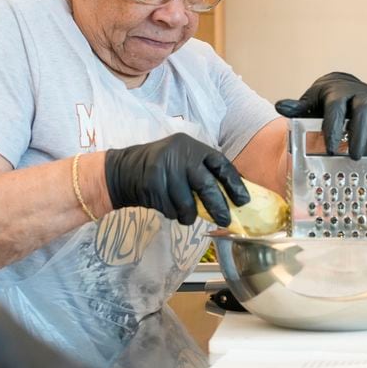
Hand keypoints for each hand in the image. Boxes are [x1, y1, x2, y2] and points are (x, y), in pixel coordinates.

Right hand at [104, 133, 248, 226]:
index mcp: (192, 147)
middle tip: (226, 220)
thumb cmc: (162, 169)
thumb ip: (203, 173)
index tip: (243, 201)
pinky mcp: (151, 185)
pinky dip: (173, 214)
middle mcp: (179, 155)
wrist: (123, 171)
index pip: (220, 164)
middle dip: (218, 206)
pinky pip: (171, 209)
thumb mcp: (183, 161)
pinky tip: (168, 207)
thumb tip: (231, 198)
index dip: (234, 183)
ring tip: (187, 215)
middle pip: (206, 185)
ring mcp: (164, 169)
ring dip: (190, 215)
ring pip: (188, 203)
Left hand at [274, 72, 366, 168]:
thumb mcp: (309, 103)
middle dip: (358, 133)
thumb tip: (280, 106)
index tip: (331, 148)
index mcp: (338, 92)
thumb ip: (296, 108)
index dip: (334, 127)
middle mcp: (359, 93)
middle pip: (362, 110)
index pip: (336, 108)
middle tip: (353, 155)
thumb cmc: (324, 100)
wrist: (343, 86)